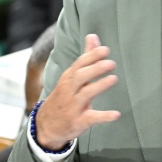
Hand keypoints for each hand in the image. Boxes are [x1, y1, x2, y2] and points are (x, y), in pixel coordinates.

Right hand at [34, 34, 120, 149]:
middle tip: (111, 63)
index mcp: (68, 78)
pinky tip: (116, 114)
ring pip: (85, 94)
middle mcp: (69, 90)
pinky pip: (91, 118)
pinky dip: (104, 116)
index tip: (105, 50)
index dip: (91, 56)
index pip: (79, 64)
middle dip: (95, 69)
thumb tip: (93, 36)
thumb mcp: (71, 77)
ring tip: (114, 79)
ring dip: (99, 86)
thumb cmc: (63, 97)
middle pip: (80, 77)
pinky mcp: (78, 122)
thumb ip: (85, 58)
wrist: (45, 125)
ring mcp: (73, 106)